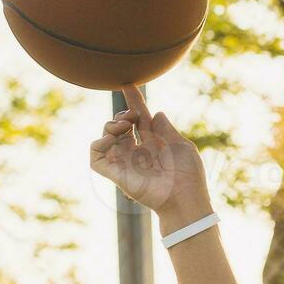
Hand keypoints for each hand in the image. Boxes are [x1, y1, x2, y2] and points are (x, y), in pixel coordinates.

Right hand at [89, 85, 207, 220]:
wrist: (183, 198)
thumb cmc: (187, 175)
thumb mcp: (181, 145)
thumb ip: (166, 129)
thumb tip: (157, 113)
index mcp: (154, 143)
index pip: (139, 118)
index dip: (133, 101)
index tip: (129, 85)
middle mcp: (137, 151)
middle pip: (120, 124)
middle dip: (123, 113)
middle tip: (133, 116)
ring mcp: (124, 161)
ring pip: (106, 135)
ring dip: (112, 124)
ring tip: (125, 125)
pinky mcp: (115, 173)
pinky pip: (95, 155)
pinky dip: (98, 142)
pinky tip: (113, 138)